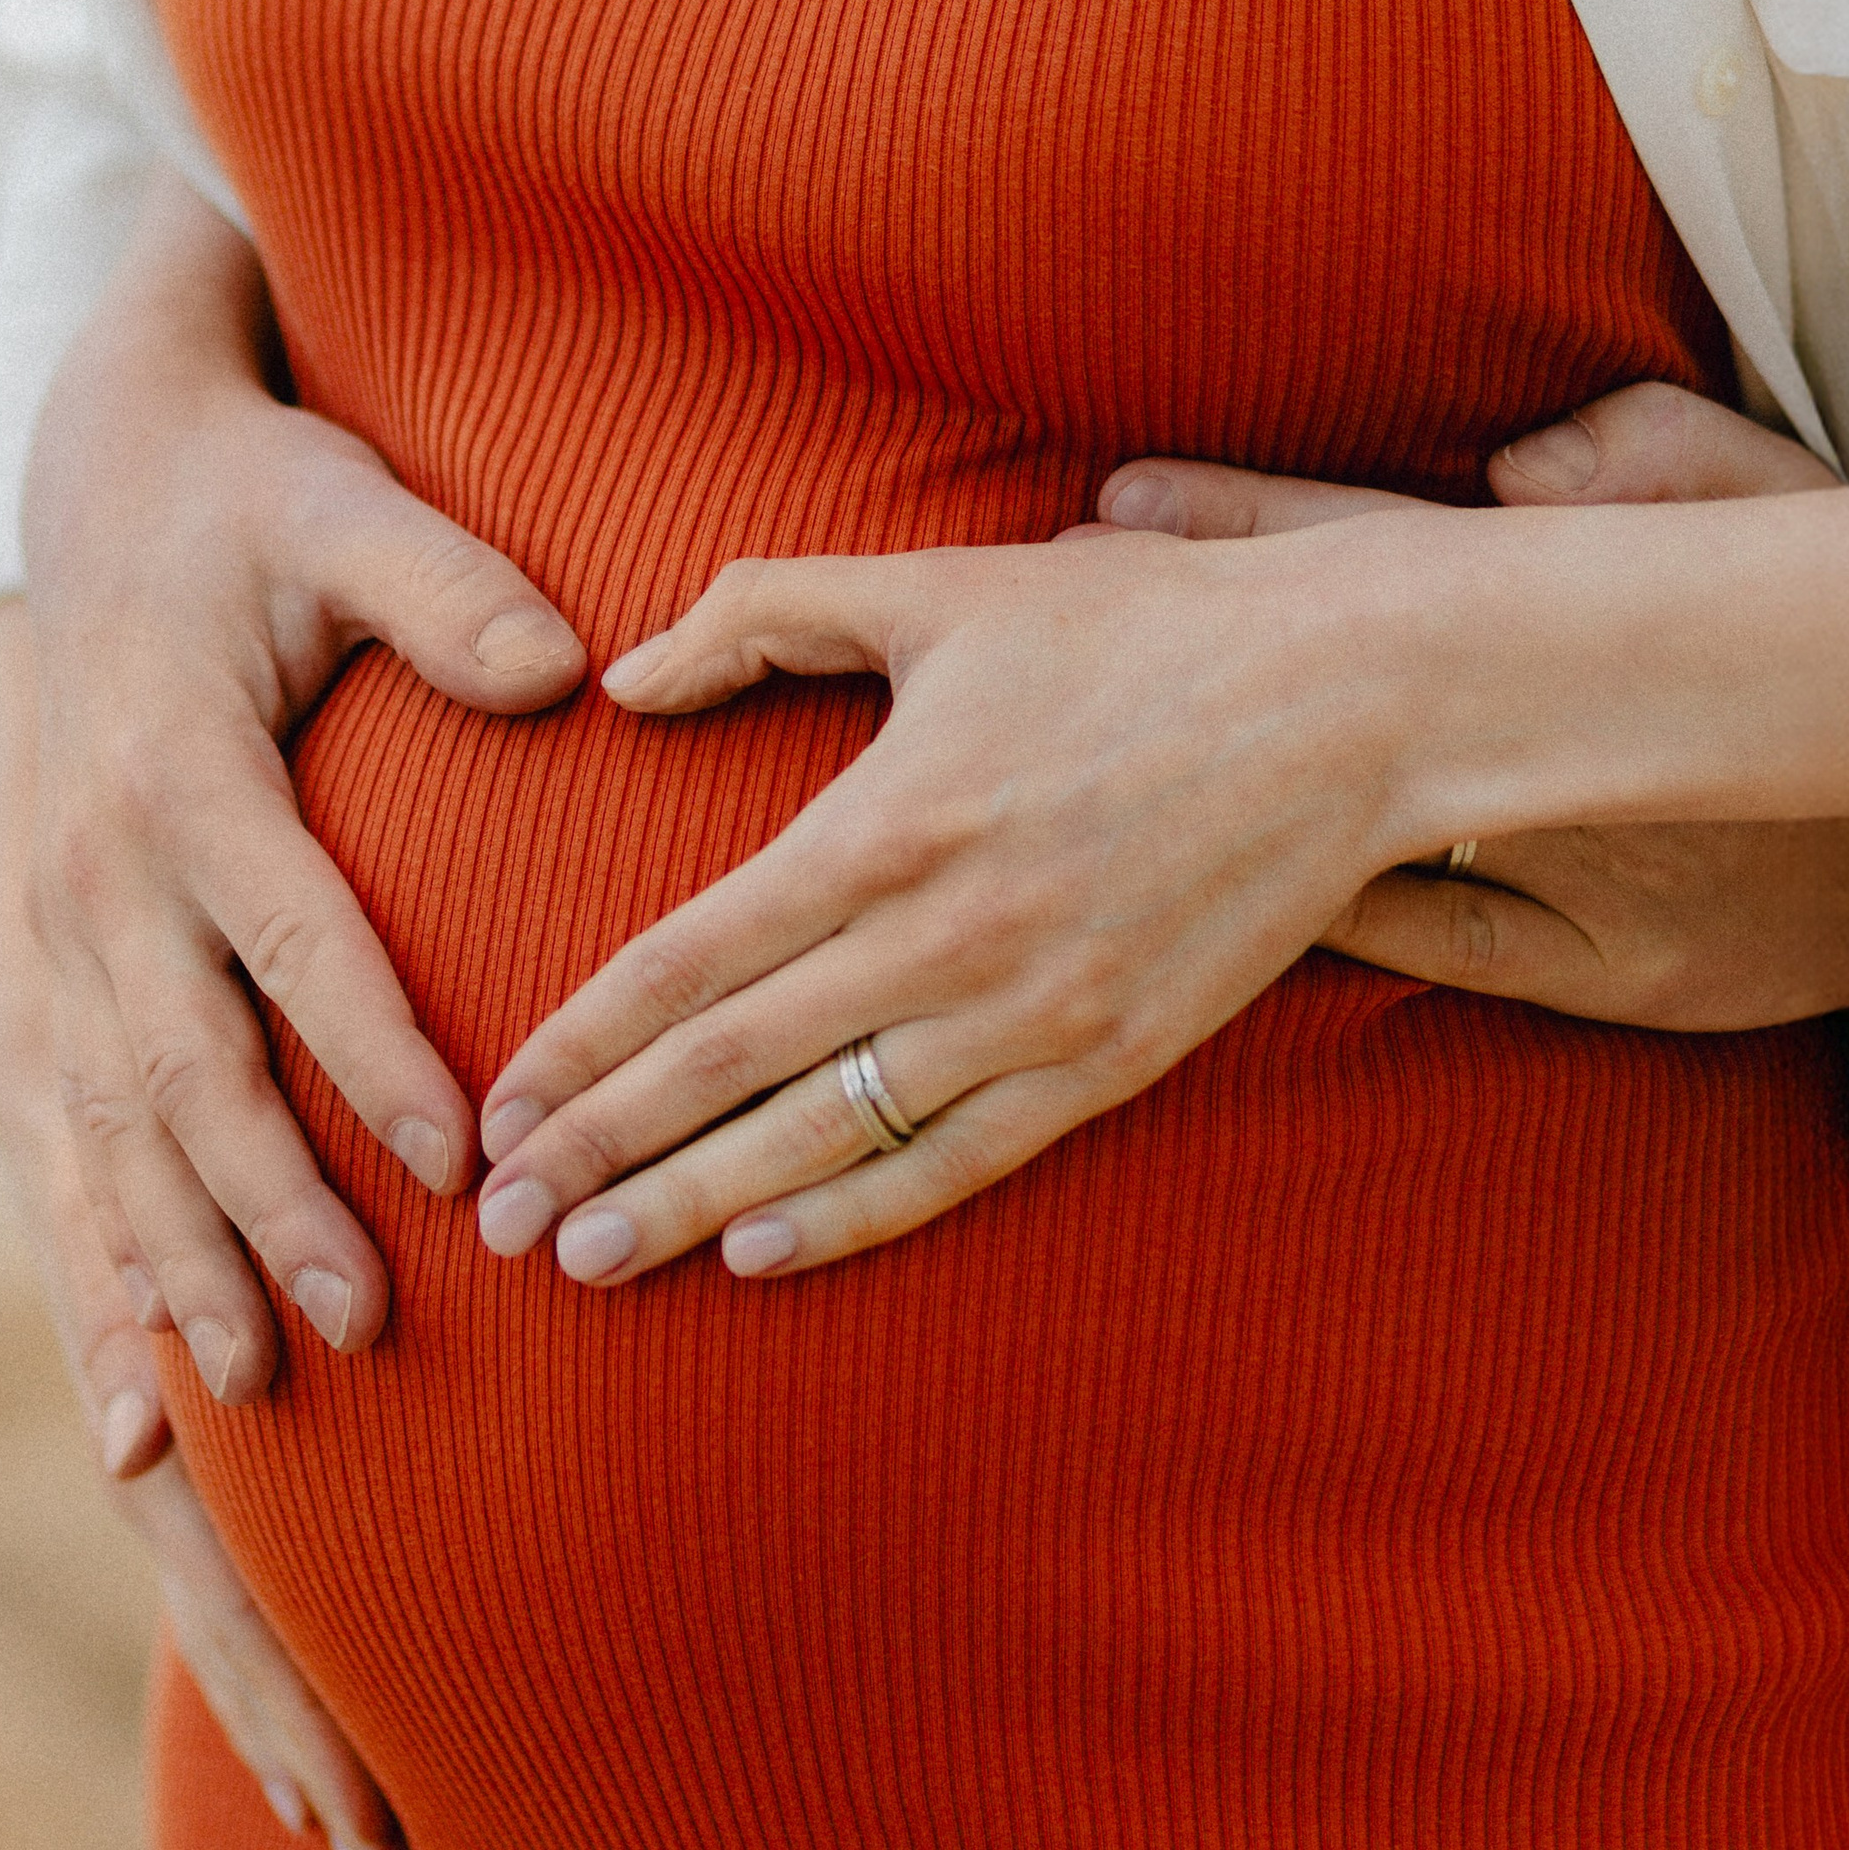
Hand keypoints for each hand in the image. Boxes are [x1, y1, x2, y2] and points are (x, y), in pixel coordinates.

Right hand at [21, 168, 584, 1401]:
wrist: (93, 486)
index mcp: (176, 772)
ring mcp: (45, 941)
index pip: (290, 938)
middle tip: (368, 1324)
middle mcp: (93, 875)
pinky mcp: (32, 981)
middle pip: (184, 1073)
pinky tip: (135, 1400)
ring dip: (176, 1268)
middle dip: (270, 1209)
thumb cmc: (254, 504)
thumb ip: (446, 586)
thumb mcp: (346, 507)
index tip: (467, 1158)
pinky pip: (58, 1153)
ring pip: (107, 1138)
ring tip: (257, 1386)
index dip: (374, 1055)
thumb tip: (563, 667)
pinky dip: (94, 1275)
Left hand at [468, 519, 1432, 1285]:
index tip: (498, 1109)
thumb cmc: (1136, 628)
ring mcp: (1031, 1013)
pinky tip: (763, 1256)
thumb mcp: (935, 587)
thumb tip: (624, 681)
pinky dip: (852, 1217)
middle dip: (601, 1153)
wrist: (1350, 700)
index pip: (684, 964)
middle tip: (499, 1224)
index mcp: (884, 822)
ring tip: (592, 1262)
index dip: (577, 1047)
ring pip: (826, 1136)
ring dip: (696, 1207)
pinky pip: (956, 1164)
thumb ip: (760, 615)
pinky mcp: (1109, 1059)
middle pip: (728, 1069)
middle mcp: (943, 936)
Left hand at [1105, 383, 1848, 1056]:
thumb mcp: (1776, 502)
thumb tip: (1525, 459)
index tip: (1112, 505)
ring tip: (1077, 778)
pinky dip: (1323, 919)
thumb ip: (1653, 451)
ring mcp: (1582, 870)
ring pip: (1354, 842)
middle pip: (1333, 700)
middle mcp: (1566, 750)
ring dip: (1217, 812)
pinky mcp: (1606, 971)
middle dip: (1182, 666)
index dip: (1239, 528)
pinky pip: (1428, 944)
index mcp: (1584, 619)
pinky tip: (1205, 910)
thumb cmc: (1830, 635)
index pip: (1378, 557)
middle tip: (1050, 623)